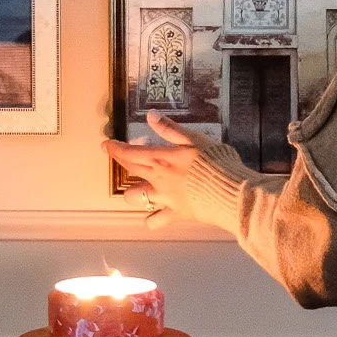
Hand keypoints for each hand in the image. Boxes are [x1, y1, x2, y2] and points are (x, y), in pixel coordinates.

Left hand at [103, 112, 214, 229]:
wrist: (231, 192)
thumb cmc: (216, 162)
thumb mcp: (195, 139)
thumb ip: (170, 129)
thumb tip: (150, 116)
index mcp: (161, 159)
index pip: (130, 153)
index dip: (115, 148)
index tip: (105, 144)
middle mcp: (157, 179)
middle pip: (130, 170)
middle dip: (119, 161)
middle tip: (114, 154)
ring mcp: (165, 199)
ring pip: (136, 198)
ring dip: (132, 193)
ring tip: (135, 189)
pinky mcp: (176, 214)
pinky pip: (156, 221)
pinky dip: (152, 218)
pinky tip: (153, 215)